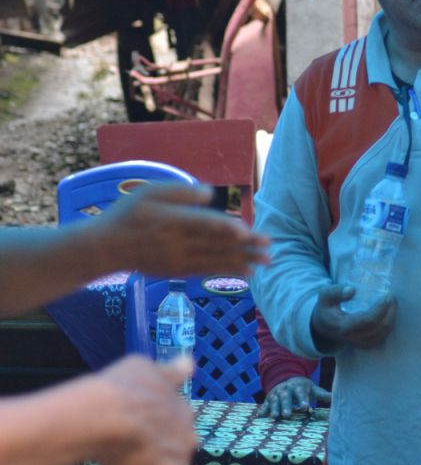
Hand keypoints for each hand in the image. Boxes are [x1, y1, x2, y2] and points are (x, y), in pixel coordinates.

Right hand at [91, 355, 196, 464]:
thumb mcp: (145, 366)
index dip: (148, 430)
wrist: (108, 414)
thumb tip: (189, 364)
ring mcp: (179, 459)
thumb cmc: (119, 387)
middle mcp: (190, 435)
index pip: (174, 426)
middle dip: (144, 452)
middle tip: (117, 447)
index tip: (128, 429)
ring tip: (108, 462)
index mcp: (185, 410)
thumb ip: (168, 372)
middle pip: (168, 452)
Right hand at [94, 184, 270, 277]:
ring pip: (215, 259)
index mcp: (170, 220)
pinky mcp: (178, 270)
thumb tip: (209, 194)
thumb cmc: (130, 213)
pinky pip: (208, 270)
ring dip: (243, 260)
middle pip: (215, 243)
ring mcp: (177, 259)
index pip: (201, 224)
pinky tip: (248, 272)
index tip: (245, 231)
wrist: (106, 247)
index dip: (224, 228)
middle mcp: (176, 242)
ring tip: (267, 261)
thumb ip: (179, 192)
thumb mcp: (149, 192)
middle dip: (245, 245)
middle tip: (270, 245)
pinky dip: (228, 270)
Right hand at [255, 375, 330, 418]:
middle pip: (286, 397)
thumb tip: (339, 398)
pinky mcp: (268, 399)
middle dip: (287, 406)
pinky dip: (263, 410)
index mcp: (299, 387)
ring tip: (275, 417)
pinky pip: (265, 405)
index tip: (305, 407)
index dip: (303, 399)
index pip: (301, 393)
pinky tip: (261, 416)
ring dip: (274, 408)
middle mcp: (286, 389)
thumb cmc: (304, 389)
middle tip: (288, 415)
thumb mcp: (314, 390)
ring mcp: (276, 394)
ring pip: (274, 401)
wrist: (287, 380)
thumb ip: (324, 395)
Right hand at [310, 283, 395, 350]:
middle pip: (379, 327)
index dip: (381, 308)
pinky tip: (390, 313)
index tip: (387, 295)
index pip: (368, 320)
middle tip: (392, 296)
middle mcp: (353, 338)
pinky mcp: (365, 344)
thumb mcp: (325, 296)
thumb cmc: (326, 309)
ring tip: (393, 303)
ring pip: (383, 334)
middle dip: (390, 311)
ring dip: (392, 317)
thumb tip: (352, 290)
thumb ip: (336, 292)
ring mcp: (360, 343)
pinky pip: (382, 337)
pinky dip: (389, 325)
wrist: (323, 328)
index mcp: (343, 327)